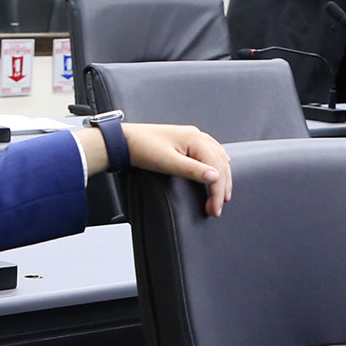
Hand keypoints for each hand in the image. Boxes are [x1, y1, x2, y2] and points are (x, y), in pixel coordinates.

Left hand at [90, 122, 231, 216]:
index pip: (216, 168)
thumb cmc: (142, 148)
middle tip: (217, 208)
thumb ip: (193, 170)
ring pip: (218, 157)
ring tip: (222, 195)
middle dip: (221, 187)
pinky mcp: (185, 141)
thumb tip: (215, 177)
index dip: (217, 191)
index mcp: (195, 139)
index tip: (214, 209)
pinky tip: (216, 171)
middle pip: (220, 163)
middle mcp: (197, 136)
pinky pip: (210, 153)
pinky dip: (216, 165)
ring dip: (222, 177)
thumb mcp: (168, 163)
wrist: (124, 141)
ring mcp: (192, 137)